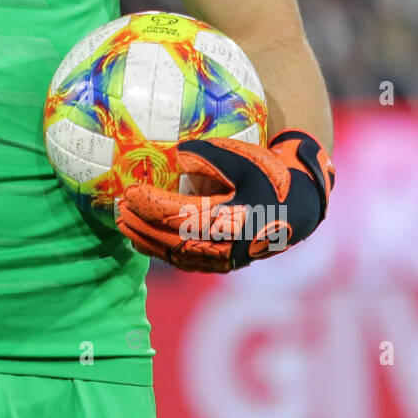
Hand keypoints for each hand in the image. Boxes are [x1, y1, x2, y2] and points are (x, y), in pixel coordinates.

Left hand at [115, 130, 334, 273]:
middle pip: (173, 238)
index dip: (151, 204)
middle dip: (142, 225)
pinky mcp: (224, 263)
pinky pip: (187, 261)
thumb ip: (210, 157)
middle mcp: (227, 245)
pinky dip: (162, 252)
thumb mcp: (244, 160)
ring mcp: (225, 259)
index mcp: (231, 219)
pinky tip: (145, 241)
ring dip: (147, 240)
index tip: (129, 191)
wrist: (299, 207)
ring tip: (124, 226)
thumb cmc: (270, 176)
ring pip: (177, 254)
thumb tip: (176, 154)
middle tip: (118, 210)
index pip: (180, 214)